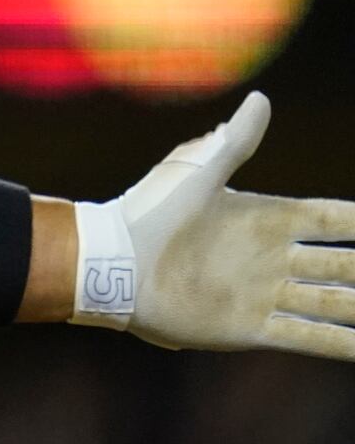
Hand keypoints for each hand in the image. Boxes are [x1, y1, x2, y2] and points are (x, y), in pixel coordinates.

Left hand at [74, 91, 354, 358]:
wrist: (112, 264)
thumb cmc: (149, 211)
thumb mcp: (196, 171)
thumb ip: (233, 142)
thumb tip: (261, 100)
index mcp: (266, 218)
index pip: (332, 218)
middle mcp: (274, 258)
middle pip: (344, 263)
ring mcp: (266, 293)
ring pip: (336, 303)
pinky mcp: (251, 326)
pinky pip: (310, 337)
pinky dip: (343, 344)